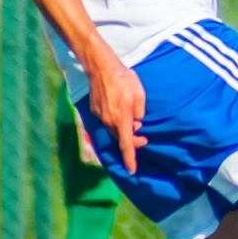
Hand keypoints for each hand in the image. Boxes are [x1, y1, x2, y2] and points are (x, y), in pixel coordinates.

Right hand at [85, 45, 147, 173]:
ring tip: (133, 123)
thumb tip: (136, 122)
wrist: (101, 67)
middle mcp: (109, 122)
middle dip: (132, 142)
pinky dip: (115, 122)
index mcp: (121, 120)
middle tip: (143, 138)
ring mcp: (100, 116)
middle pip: (120, 139)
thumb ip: (139, 112)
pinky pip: (107, 122)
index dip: (130, 159)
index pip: (127, 145)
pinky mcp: (95, 110)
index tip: (132, 171)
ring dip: (123, 131)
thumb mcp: (139, 95)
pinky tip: (121, 113)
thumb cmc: (124, 79)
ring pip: (113, 130)